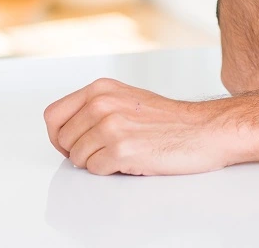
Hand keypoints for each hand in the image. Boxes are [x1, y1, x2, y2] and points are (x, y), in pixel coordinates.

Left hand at [43, 77, 253, 175]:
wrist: (205, 130)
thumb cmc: (171, 120)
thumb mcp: (127, 99)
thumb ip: (95, 107)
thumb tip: (65, 130)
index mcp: (102, 88)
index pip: (53, 115)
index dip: (58, 135)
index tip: (71, 142)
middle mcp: (103, 104)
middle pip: (62, 140)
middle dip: (79, 151)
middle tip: (103, 150)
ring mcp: (111, 127)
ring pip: (77, 158)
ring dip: (96, 161)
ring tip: (123, 152)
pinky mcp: (121, 150)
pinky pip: (95, 170)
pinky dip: (110, 171)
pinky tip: (131, 159)